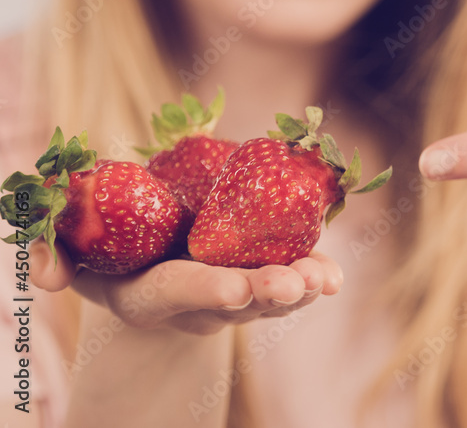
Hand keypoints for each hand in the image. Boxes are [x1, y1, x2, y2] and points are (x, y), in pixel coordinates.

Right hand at [29, 239, 342, 334]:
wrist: (144, 258)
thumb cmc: (105, 246)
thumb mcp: (71, 249)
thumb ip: (54, 255)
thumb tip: (48, 276)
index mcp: (147, 293)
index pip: (176, 293)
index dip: (204, 288)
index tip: (233, 287)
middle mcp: (193, 304)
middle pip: (233, 304)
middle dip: (264, 293)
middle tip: (293, 284)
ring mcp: (230, 297)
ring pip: (268, 300)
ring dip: (299, 289)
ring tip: (325, 279)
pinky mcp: (258, 281)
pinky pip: (289, 286)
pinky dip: (314, 281)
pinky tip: (334, 277)